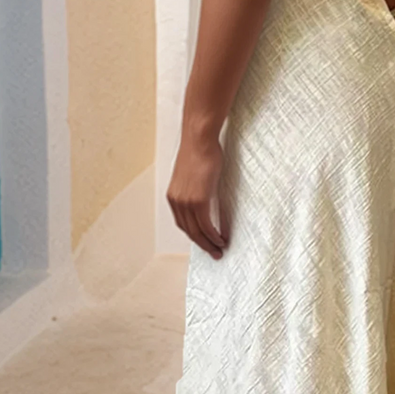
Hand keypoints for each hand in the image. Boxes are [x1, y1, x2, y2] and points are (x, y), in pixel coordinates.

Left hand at [167, 127, 228, 258]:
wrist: (199, 140)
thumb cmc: (199, 151)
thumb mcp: (193, 174)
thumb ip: (195, 188)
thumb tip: (204, 196)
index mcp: (173, 196)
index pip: (182, 223)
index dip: (194, 235)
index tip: (204, 242)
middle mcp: (177, 201)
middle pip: (188, 231)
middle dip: (202, 244)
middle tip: (213, 253)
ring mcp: (186, 202)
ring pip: (197, 231)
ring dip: (209, 243)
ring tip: (219, 250)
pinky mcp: (198, 200)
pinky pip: (206, 225)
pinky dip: (213, 235)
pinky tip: (221, 239)